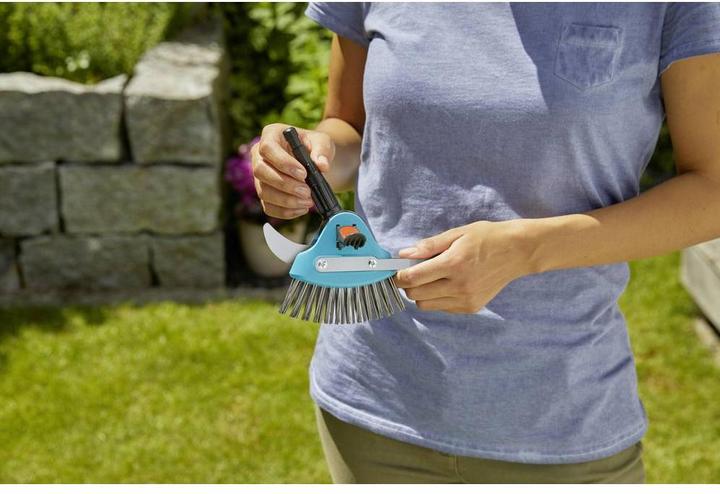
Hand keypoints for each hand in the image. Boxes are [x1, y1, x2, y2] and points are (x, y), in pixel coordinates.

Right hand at [251, 123, 335, 218]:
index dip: (283, 162)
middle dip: (284, 184)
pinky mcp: (264, 193)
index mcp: (271, 135)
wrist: (314, 160)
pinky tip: (302, 209)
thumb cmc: (314, 146)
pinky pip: (268, 206)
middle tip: (306, 191)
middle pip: (260, 171)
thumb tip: (322, 165)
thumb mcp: (322, 142)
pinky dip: (285, 211)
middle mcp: (259, 155)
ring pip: (263, 191)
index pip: (267, 148)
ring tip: (307, 201)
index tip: (303, 174)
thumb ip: (323, 151)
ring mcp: (260, 176)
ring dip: (286, 200)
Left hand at [394, 220, 535, 313]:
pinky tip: (446, 284)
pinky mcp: (472, 307)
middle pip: (415, 295)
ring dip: (422, 293)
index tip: (396, 271)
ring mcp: (466, 299)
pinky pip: (441, 308)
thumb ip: (429, 246)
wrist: (517, 252)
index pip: (413, 279)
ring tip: (432, 278)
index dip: (399, 276)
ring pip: (425, 305)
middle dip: (408, 284)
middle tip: (412, 272)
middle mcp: (459, 285)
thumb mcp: (458, 233)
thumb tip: (404, 255)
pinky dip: (437, 298)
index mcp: (453, 264)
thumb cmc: (487, 238)